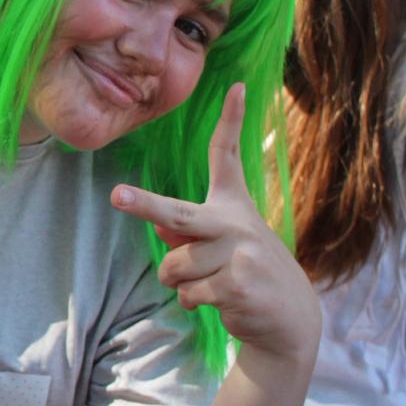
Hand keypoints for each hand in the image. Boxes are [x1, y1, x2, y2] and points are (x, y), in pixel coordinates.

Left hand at [109, 84, 320, 362]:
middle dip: (144, 205)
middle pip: (177, 215)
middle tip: (115, 196)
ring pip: (173, 268)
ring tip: (213, 284)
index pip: (228, 157)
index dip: (231, 121)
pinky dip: (194, 302)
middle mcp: (236, 223)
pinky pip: (186, 293)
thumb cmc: (245, 272)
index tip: (234, 86)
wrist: (291, 318)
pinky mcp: (237, 284)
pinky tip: (224, 301)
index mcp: (233, 206)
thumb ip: (188, 233)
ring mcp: (238, 254)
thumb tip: (161, 228)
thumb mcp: (221, 245)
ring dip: (182, 284)